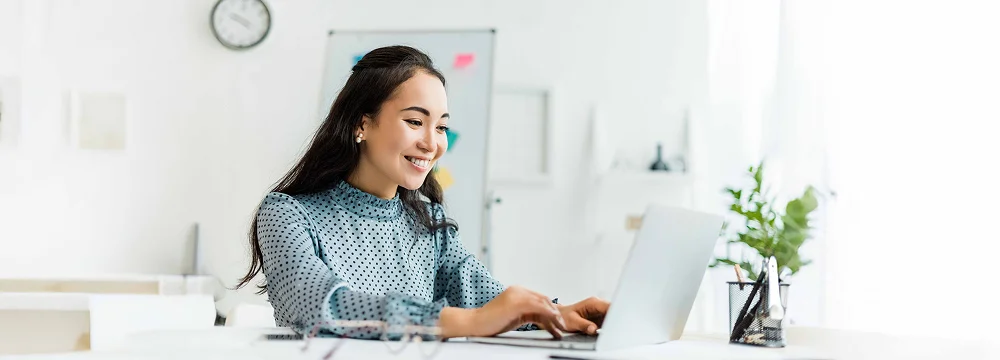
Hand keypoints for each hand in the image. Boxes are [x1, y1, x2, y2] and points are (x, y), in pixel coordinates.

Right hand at [451, 285, 567, 338]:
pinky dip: (548, 314)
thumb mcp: (513, 317)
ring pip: (543, 303)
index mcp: (517, 292)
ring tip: (561, 328)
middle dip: (555, 313)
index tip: (558, 322)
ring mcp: (517, 295)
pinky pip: (538, 307)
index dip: (551, 310)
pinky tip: (554, 322)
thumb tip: (542, 320)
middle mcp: (518, 290)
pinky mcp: (516, 302)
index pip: (539, 299)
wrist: (474, 324)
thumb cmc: (491, 323)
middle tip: (562, 326)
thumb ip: (527, 314)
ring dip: (554, 316)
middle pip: (543, 300)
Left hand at [558, 297, 610, 334]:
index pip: (609, 306)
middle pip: (613, 311)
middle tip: (613, 330)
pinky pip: (609, 322)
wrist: (559, 317)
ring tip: (609, 332)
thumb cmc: (564, 317)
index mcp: (593, 303)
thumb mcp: (572, 321)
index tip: (616, 322)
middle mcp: (598, 306)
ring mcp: (600, 312)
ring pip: (612, 317)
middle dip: (615, 320)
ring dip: (613, 324)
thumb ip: (583, 325)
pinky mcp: (600, 319)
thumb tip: (594, 329)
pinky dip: (609, 327)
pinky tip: (607, 332)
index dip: (615, 314)